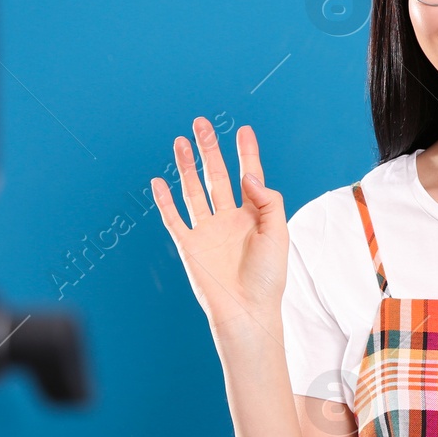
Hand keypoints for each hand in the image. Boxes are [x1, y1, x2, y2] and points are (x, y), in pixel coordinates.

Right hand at [152, 117, 287, 341]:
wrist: (247, 311)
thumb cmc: (268, 279)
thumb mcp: (278, 234)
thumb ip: (267, 201)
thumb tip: (247, 176)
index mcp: (253, 216)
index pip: (249, 176)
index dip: (246, 153)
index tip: (243, 131)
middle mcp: (228, 219)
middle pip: (217, 175)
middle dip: (210, 149)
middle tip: (202, 124)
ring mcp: (207, 231)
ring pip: (194, 190)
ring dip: (187, 166)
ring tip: (181, 142)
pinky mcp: (189, 245)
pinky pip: (174, 218)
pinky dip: (164, 200)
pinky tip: (159, 181)